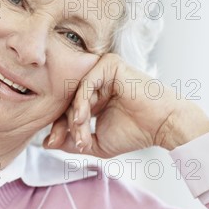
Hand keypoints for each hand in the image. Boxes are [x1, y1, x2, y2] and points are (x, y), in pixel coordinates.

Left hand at [43, 53, 208, 157]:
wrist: (163, 126)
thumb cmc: (135, 133)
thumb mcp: (95, 143)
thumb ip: (71, 141)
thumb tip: (45, 144)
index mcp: (92, 96)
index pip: (64, 109)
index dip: (57, 127)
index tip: (52, 143)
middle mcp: (95, 81)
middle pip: (66, 101)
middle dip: (64, 125)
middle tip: (74, 143)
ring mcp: (102, 71)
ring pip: (75, 94)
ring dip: (75, 118)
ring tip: (82, 136)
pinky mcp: (110, 64)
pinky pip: (86, 83)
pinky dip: (81, 103)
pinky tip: (82, 119)